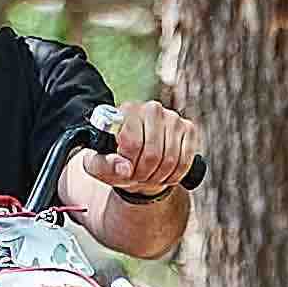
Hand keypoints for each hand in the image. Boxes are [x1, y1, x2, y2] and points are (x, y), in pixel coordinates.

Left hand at [79, 99, 199, 199]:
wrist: (137, 161)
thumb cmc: (116, 160)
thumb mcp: (99, 165)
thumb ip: (105, 165)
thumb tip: (124, 168)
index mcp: (126, 111)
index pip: (132, 142)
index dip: (128, 164)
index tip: (124, 170)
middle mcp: (151, 109)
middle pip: (152, 154)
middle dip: (144, 174)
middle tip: (137, 177)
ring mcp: (172, 118)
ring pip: (170, 159)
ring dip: (159, 177)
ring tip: (148, 176)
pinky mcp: (188, 129)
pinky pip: (185, 161)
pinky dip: (174, 175)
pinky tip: (164, 174)